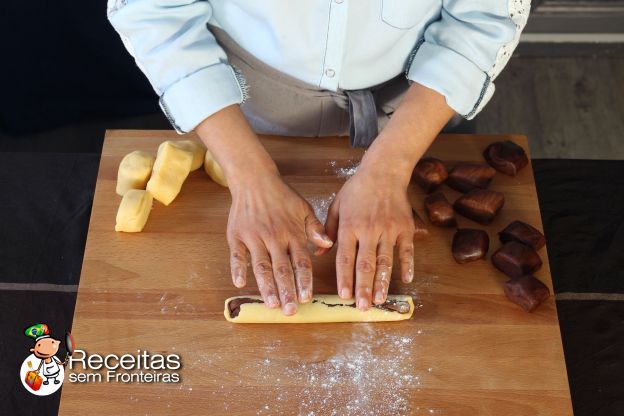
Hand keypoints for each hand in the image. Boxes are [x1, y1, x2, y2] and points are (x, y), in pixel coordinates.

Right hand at [196, 105, 332, 315]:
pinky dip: (237, 269)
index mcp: (292, 233)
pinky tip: (239, 283)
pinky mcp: (237, 236)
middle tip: (290, 311)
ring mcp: (254, 238)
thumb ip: (315, 228)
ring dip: (266, 286)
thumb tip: (328, 244)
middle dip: (286, 291)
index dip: (303, 281)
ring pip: (261, 266)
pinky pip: (237, 255)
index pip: (300, 262)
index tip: (306, 298)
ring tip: (271, 304)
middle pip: (281, 269)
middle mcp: (274, 238)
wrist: (254, 180)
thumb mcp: (304, 208)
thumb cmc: (282, 196)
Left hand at [324, 168, 415, 309]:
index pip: (345, 257)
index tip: (344, 296)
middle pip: (366, 264)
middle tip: (363, 307)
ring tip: (381, 300)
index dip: (344, 278)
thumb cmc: (357, 189)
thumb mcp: (336, 206)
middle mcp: (369, 230)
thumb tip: (318, 255)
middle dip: (364, 288)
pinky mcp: (405, 228)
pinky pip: (407, 250)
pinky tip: (406, 280)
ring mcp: (389, 229)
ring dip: (383, 282)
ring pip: (386, 261)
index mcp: (350, 226)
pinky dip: (407, 265)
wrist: (384, 171)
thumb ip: (327, 231)